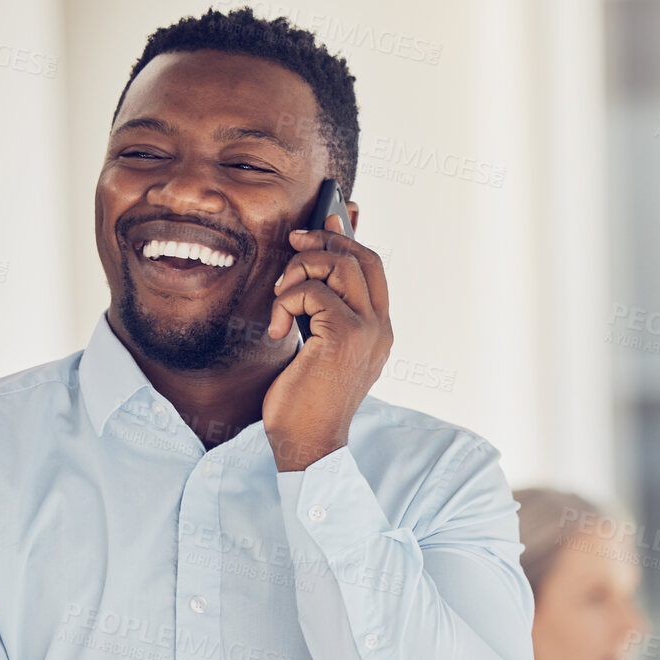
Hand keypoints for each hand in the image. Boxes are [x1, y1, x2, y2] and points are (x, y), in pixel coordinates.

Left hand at [263, 210, 391, 472]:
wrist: (307, 442)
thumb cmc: (305, 399)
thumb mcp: (317, 346)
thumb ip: (322, 310)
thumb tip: (313, 268)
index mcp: (378, 329)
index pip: (372, 266)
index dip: (346, 236)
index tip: (324, 218)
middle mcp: (381, 327)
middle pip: (362, 256)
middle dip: (323, 240)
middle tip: (293, 241)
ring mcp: (368, 331)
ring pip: (339, 265)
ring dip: (300, 270)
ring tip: (281, 296)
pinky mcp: (345, 336)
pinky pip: (312, 292)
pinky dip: (285, 302)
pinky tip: (278, 329)